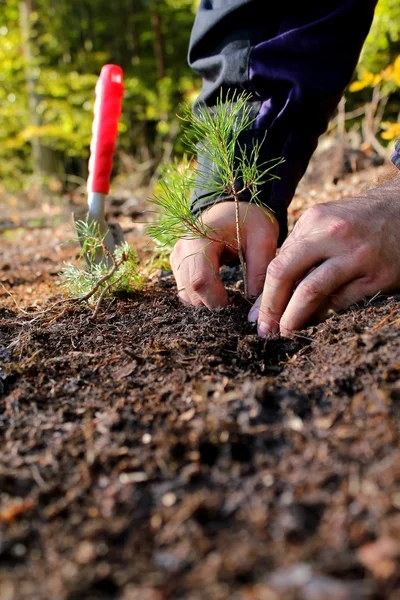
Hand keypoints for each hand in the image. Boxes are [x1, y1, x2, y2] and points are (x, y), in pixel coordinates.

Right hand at [170, 201, 278, 307]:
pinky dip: (201, 297)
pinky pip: (186, 291)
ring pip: (187, 295)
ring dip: (207, 301)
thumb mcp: (263, 241)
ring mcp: (177, 257)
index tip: (237, 306)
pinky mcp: (178, 264)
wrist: (233, 206)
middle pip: (191, 292)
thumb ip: (260, 272)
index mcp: (200, 239)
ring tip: (228, 295)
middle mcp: (183, 249)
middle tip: (236, 303)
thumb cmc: (249, 220)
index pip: (201, 280)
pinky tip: (218, 290)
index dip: (217, 299)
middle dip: (214, 303)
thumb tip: (254, 305)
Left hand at [248, 175, 399, 336]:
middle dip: (272, 307)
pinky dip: (323, 316)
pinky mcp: (378, 276)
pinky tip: (315, 324)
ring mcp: (357, 256)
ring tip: (286, 333)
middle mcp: (334, 235)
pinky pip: (341, 303)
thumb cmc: (357, 223)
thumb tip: (270, 294)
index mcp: (315, 221)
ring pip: (313, 292)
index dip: (264, 294)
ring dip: (294, 318)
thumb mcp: (326, 223)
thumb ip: (299, 251)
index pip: (279, 263)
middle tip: (265, 331)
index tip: (256, 317)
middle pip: (286, 274)